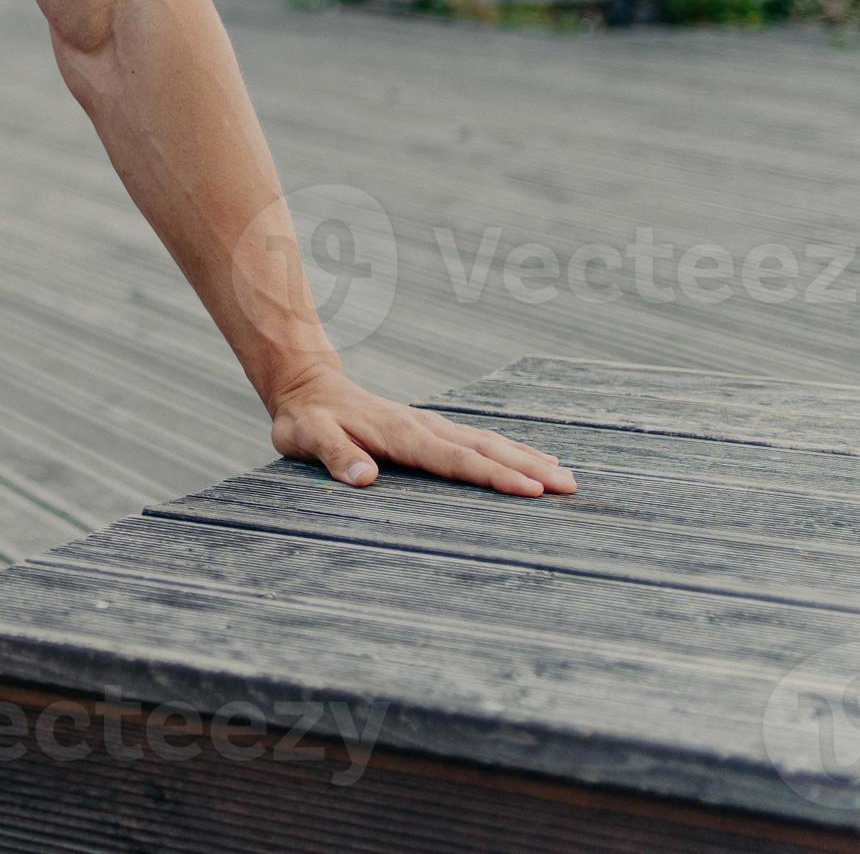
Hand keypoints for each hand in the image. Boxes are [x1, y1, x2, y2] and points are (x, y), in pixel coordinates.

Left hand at [265, 368, 576, 497]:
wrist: (307, 386)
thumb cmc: (306, 419)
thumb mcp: (308, 437)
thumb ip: (334, 456)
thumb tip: (362, 478)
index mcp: (401, 435)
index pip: (455, 460)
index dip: (493, 476)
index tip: (531, 491)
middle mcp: (424, 427)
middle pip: (485, 450)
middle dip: (528, 469)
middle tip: (570, 488)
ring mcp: (431, 426)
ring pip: (488, 443)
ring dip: (527, 459)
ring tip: (566, 476)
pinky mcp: (431, 428)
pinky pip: (479, 440)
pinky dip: (510, 450)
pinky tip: (534, 460)